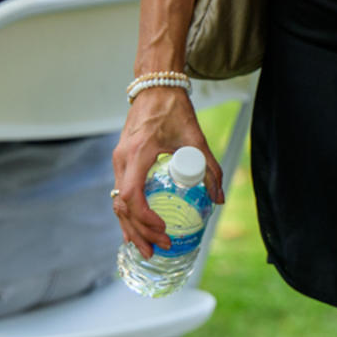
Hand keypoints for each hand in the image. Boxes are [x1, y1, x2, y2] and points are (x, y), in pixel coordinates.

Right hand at [112, 84, 217, 258]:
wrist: (155, 86)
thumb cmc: (174, 109)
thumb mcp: (196, 138)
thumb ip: (209, 167)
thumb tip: (219, 198)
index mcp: (138, 153)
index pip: (133, 196)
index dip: (146, 218)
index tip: (164, 228)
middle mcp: (122, 160)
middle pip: (122, 207)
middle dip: (139, 232)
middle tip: (157, 250)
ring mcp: (118, 161)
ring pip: (118, 203)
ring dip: (131, 228)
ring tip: (146, 249)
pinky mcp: (120, 162)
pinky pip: (119, 194)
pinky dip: (127, 215)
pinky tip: (136, 231)